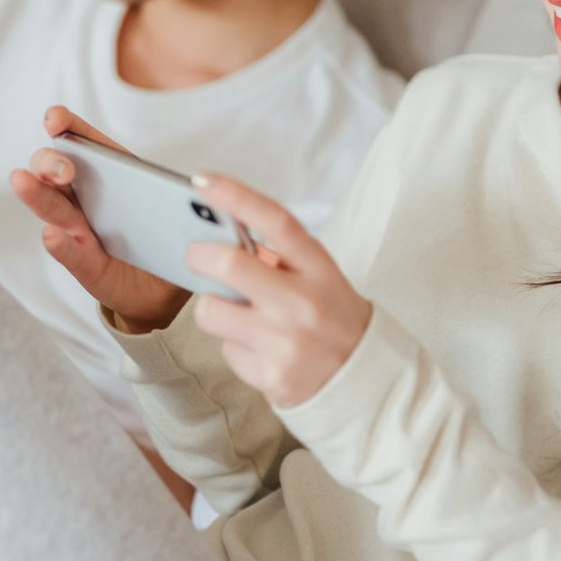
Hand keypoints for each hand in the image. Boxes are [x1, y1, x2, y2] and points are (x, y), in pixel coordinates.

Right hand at [9, 106, 190, 332]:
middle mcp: (83, 198)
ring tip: (21, 180)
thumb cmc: (164, 234)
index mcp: (106, 173)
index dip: (66, 126)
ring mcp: (79, 230)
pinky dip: (60, 244)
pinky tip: (51, 234)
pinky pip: (70, 252)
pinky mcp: (84, 264)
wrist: (165, 287)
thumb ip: (177, 193)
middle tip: (63, 167)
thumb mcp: (173, 205)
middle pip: (55, 172)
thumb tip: (194, 189)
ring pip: (53, 208)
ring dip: (37, 194)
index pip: (82, 142)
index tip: (54, 119)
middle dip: (51, 162)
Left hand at [183, 174, 371, 407]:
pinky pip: (226, 351)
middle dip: (198, 256)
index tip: (203, 180)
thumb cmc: (331, 316)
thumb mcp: (318, 275)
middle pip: (229, 265)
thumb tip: (217, 236)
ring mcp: (286, 343)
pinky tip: (259, 349)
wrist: (364, 379)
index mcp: (318, 268)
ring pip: (210, 311)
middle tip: (195, 255)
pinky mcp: (271, 377)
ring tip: (238, 314)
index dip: (236, 196)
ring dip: (214, 308)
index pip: (276, 221)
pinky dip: (235, 346)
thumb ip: (276, 255)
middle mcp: (303, 304)